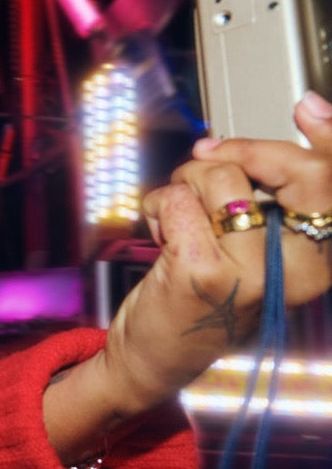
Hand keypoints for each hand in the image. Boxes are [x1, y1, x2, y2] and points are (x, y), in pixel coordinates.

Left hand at [45, 99, 331, 458]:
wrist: (154, 360)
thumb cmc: (201, 303)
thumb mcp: (251, 253)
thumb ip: (268, 204)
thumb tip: (265, 144)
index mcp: (316, 261)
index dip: (329, 139)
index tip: (308, 108)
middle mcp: (297, 270)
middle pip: (288, 171)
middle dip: (236, 155)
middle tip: (205, 165)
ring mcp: (249, 272)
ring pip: (220, 178)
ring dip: (185, 183)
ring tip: (179, 215)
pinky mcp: (202, 272)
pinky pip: (177, 199)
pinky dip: (158, 205)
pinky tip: (160, 233)